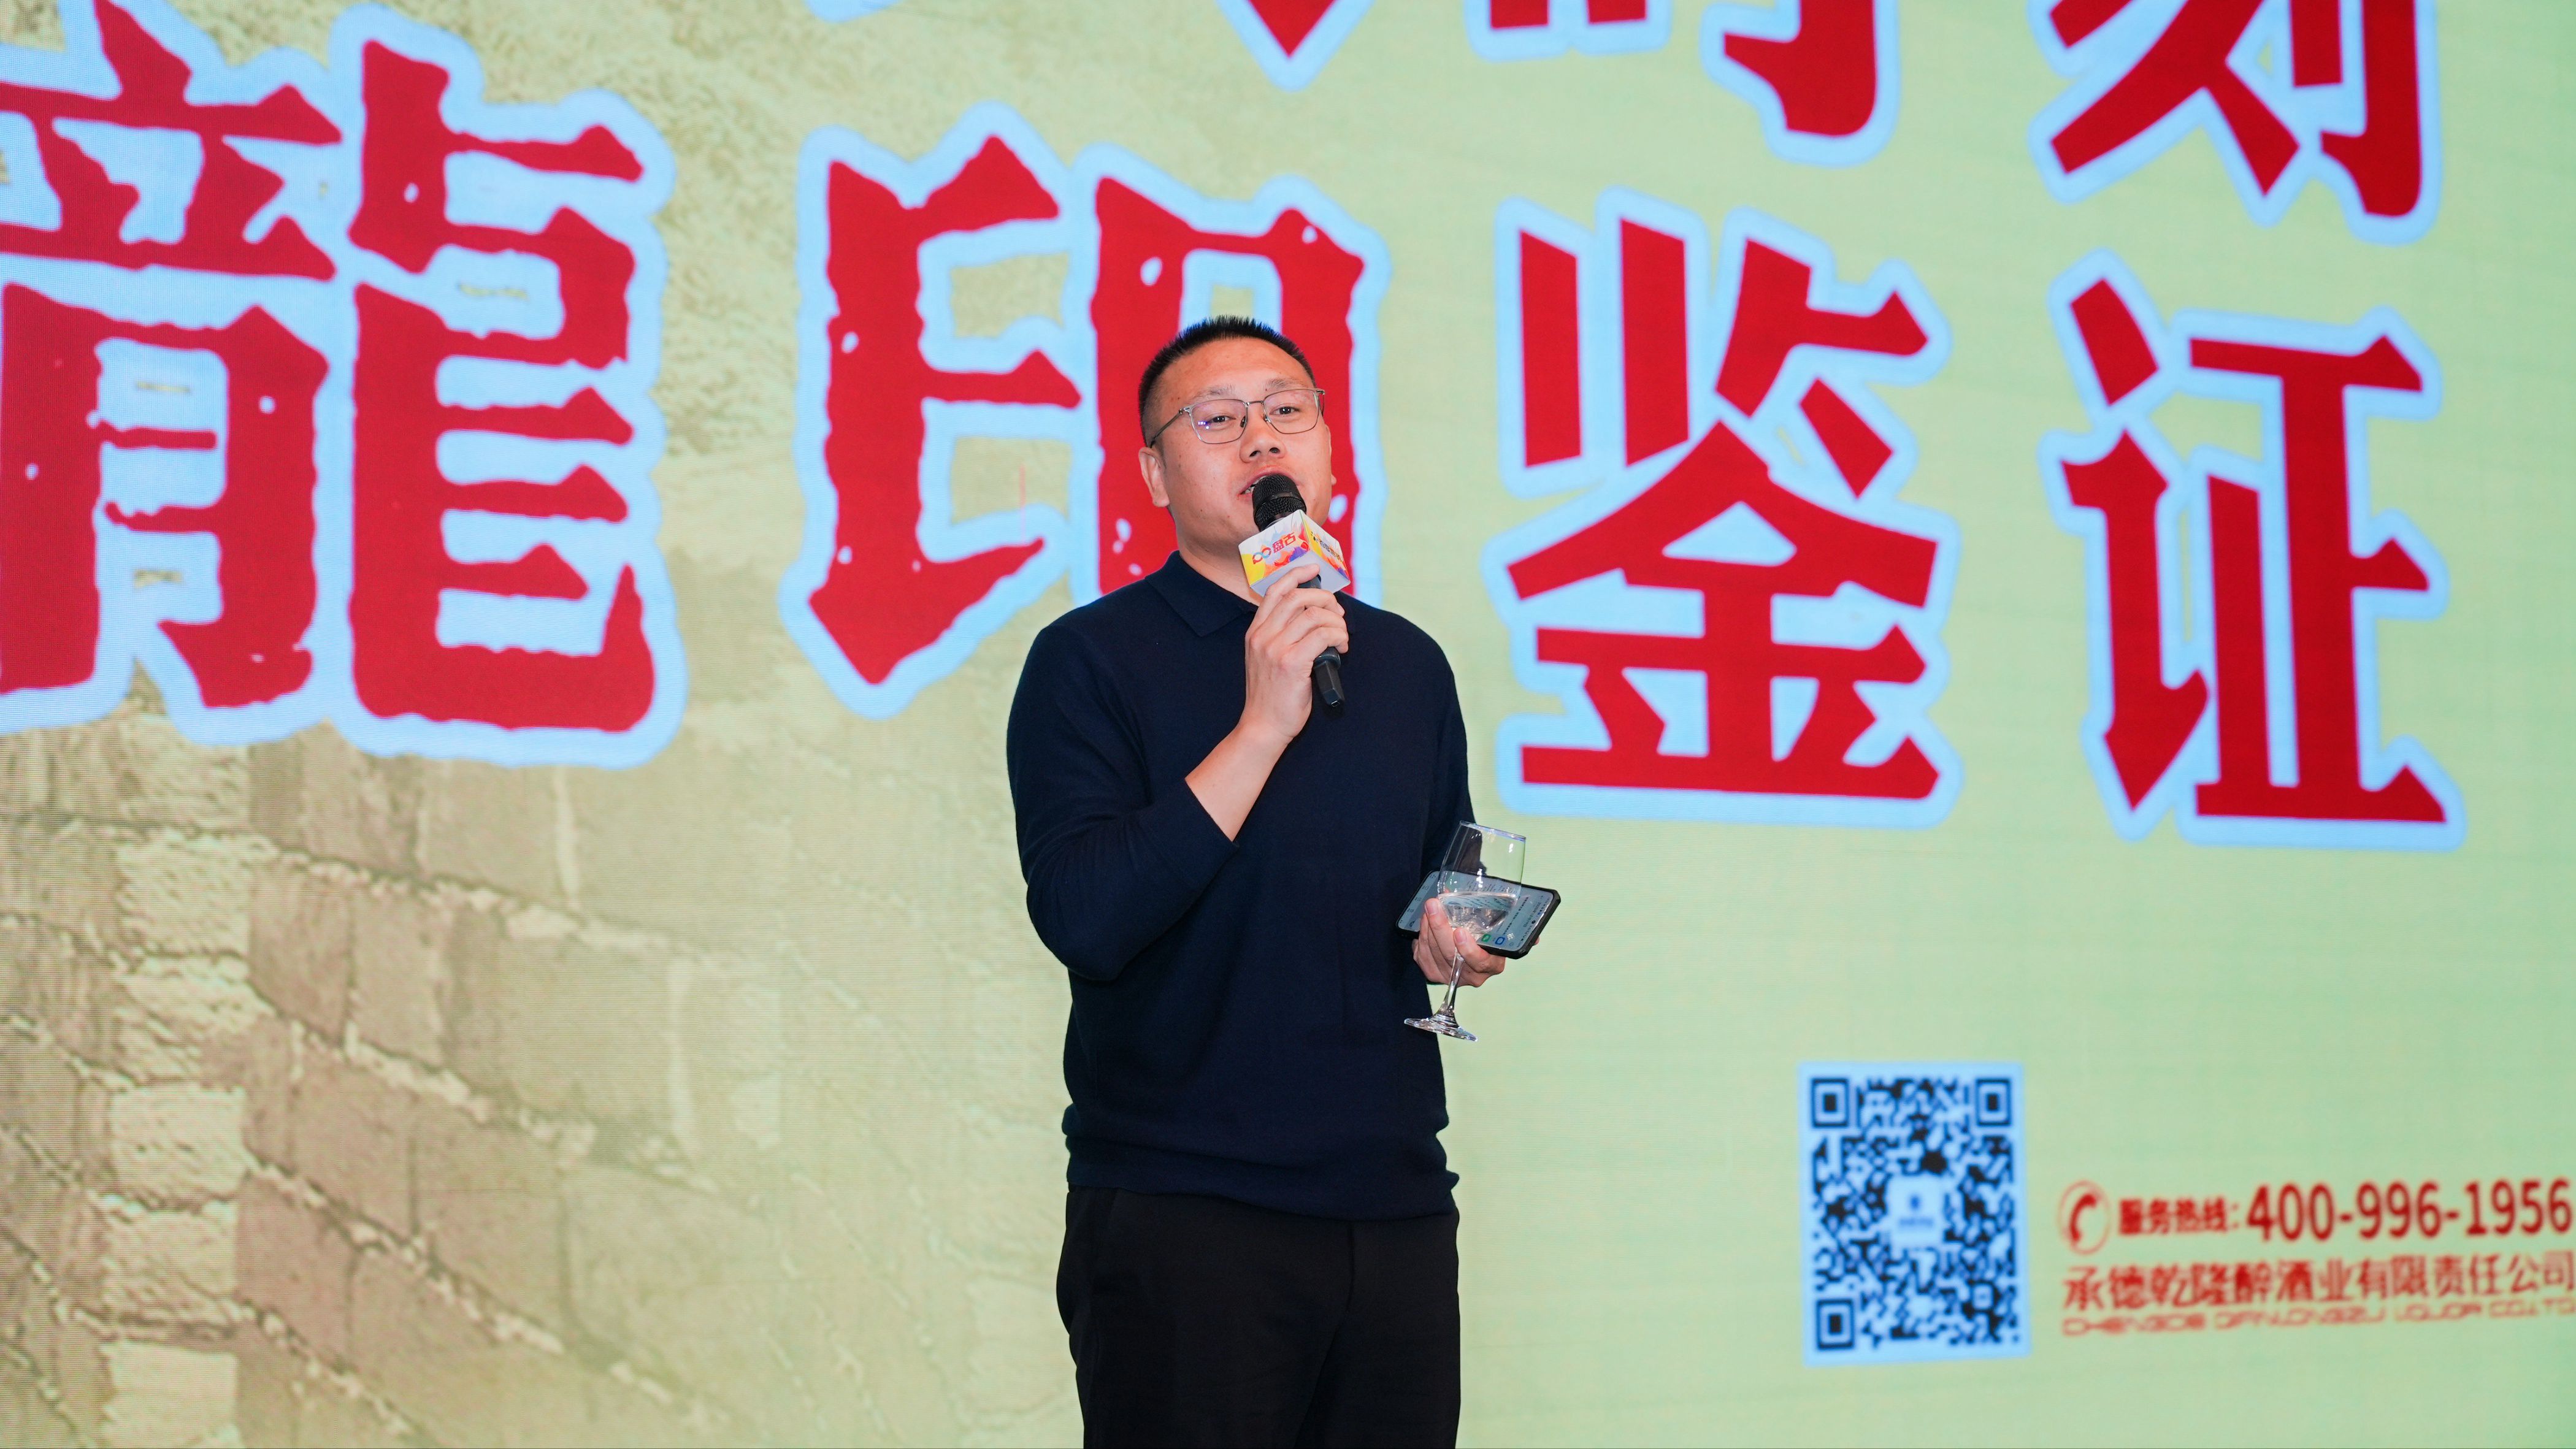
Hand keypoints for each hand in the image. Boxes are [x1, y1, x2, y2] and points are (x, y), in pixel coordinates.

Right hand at [1237, 561, 1348, 746]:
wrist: (1262, 726)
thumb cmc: (1271, 695)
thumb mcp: (1266, 659)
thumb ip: (1281, 636)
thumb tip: (1314, 615)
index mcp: (1255, 632)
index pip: (1276, 590)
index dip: (1297, 574)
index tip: (1314, 568)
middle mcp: (1262, 636)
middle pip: (1298, 597)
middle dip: (1325, 599)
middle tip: (1338, 614)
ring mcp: (1275, 649)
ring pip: (1314, 615)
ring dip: (1336, 622)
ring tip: (1342, 637)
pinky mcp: (1291, 663)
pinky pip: (1323, 635)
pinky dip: (1338, 635)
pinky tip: (1342, 647)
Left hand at [1414, 897, 1504, 988]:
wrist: (1471, 954)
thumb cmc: (1484, 937)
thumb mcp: (1489, 928)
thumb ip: (1476, 916)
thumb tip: (1450, 893)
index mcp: (1491, 965)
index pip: (1481, 962)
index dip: (1469, 949)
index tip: (1459, 931)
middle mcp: (1471, 976)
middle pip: (1450, 955)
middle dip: (1439, 928)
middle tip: (1433, 906)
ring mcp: (1450, 977)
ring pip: (1434, 953)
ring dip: (1428, 928)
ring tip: (1428, 909)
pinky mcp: (1433, 974)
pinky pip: (1422, 955)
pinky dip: (1422, 936)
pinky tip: (1425, 922)